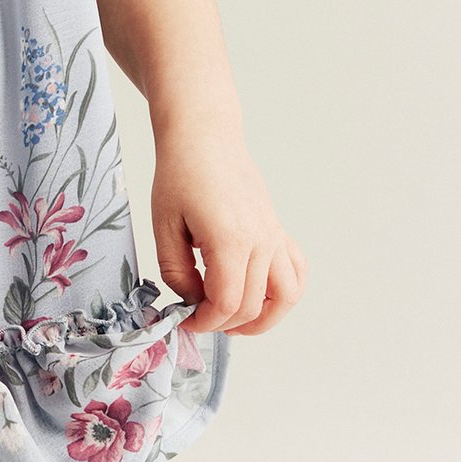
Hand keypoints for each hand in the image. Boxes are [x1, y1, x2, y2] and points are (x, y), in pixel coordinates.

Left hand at [150, 118, 305, 334]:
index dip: (204, 322)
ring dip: (264, 318)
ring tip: (234, 321)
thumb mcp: (164, 226)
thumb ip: (176, 272)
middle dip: (222, 322)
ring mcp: (274, 236)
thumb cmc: (180, 176)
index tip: (184, 320)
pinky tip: (259, 295)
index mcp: (230, 240)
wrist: (204, 139)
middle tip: (196, 316)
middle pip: (252, 305)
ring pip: (287, 296)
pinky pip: (297, 271)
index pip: (226, 303)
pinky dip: (284, 292)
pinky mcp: (277, 230)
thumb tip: (192, 301)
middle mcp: (261, 240)